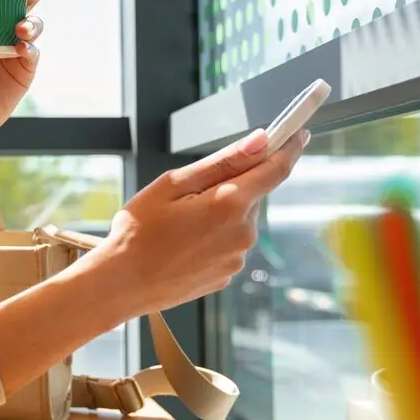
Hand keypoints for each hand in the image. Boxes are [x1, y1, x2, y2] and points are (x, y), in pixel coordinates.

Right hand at [98, 127, 309, 317]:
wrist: (121, 284)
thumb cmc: (138, 231)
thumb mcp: (173, 184)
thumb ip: (222, 162)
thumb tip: (261, 141)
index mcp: (230, 205)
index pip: (275, 170)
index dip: (289, 148)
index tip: (298, 134)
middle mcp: (243, 233)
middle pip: (251, 196)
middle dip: (230, 188)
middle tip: (188, 195)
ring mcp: (237, 258)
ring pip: (238, 221)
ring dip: (218, 214)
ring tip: (178, 226)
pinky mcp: (227, 275)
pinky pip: (228, 244)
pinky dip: (211, 237)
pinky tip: (181, 245)